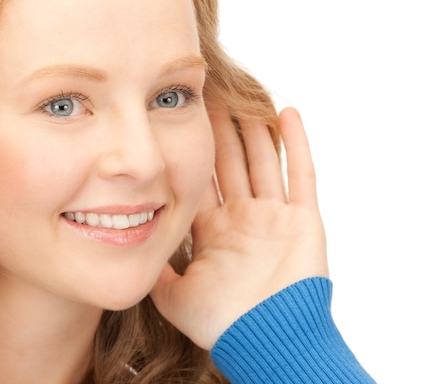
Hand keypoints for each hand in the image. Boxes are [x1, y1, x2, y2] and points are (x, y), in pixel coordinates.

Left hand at [150, 107, 327, 349]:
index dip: (191, 150)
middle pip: (230, 162)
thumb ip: (154, 268)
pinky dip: (296, 144)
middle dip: (220, 129)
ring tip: (243, 94)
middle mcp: (243, 218)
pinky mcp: (303, 220)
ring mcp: (274, 217)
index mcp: (214, 231)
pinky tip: (287, 113)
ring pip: (262, 160)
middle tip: (210, 93)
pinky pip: (300, 175)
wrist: (264, 341)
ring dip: (253, 128)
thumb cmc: (220, 323)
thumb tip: (130, 246)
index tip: (180, 119)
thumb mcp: (173, 294)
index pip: (201, 179)